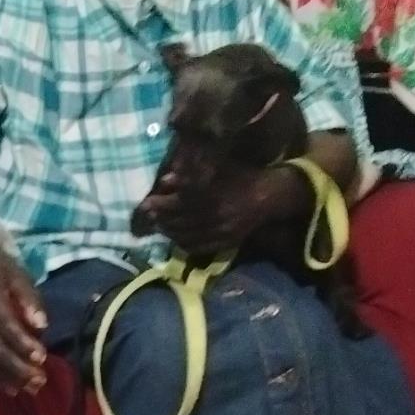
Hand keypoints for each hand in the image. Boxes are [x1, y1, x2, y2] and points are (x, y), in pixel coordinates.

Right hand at [0, 245, 47, 394]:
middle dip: (19, 368)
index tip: (42, 358)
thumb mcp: (18, 275)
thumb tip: (42, 326)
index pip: (5, 325)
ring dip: (10, 377)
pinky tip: (13, 389)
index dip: (23, 343)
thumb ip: (30, 300)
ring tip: (32, 388)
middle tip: (40, 380)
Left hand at [144, 167, 303, 257]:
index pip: (178, 204)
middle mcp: (215, 216)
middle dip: (161, 219)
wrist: (268, 196)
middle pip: (180, 222)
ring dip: (170, 233)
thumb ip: (190, 173)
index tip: (146, 203)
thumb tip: (165, 179)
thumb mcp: (216, 168)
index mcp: (212, 196)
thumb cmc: (241, 176)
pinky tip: (176, 238)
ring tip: (158, 226)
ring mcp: (221, 232)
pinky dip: (184, 244)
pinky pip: (200, 247)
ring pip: (188, 237)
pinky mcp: (226, 242)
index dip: (160, 205)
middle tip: (148, 217)